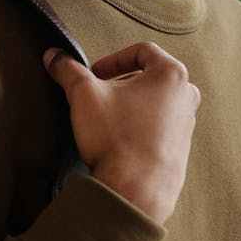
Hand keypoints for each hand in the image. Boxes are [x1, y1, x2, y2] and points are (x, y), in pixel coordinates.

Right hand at [43, 42, 200, 225]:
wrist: (136, 189)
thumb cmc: (118, 138)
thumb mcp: (83, 94)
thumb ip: (68, 70)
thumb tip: (54, 56)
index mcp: (171, 75)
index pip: (142, 51)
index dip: (113, 59)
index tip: (94, 73)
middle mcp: (186, 97)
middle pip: (150, 77)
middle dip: (120, 83)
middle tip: (99, 94)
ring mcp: (186, 125)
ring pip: (155, 103)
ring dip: (129, 105)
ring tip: (106, 119)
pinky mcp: (180, 149)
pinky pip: (157, 128)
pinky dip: (138, 127)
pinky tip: (118, 140)